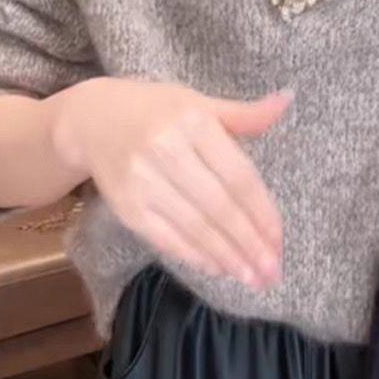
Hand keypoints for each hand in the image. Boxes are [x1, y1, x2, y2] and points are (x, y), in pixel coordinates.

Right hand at [50, 77, 292, 289]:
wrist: (92, 120)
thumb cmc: (157, 111)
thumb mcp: (199, 103)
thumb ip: (243, 114)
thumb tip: (286, 101)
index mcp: (193, 122)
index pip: (238, 176)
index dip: (262, 213)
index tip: (279, 241)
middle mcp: (167, 150)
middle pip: (219, 206)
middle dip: (249, 244)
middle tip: (272, 273)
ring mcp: (143, 181)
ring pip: (195, 226)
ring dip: (227, 257)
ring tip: (252, 278)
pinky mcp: (127, 206)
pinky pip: (166, 238)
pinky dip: (194, 256)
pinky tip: (218, 269)